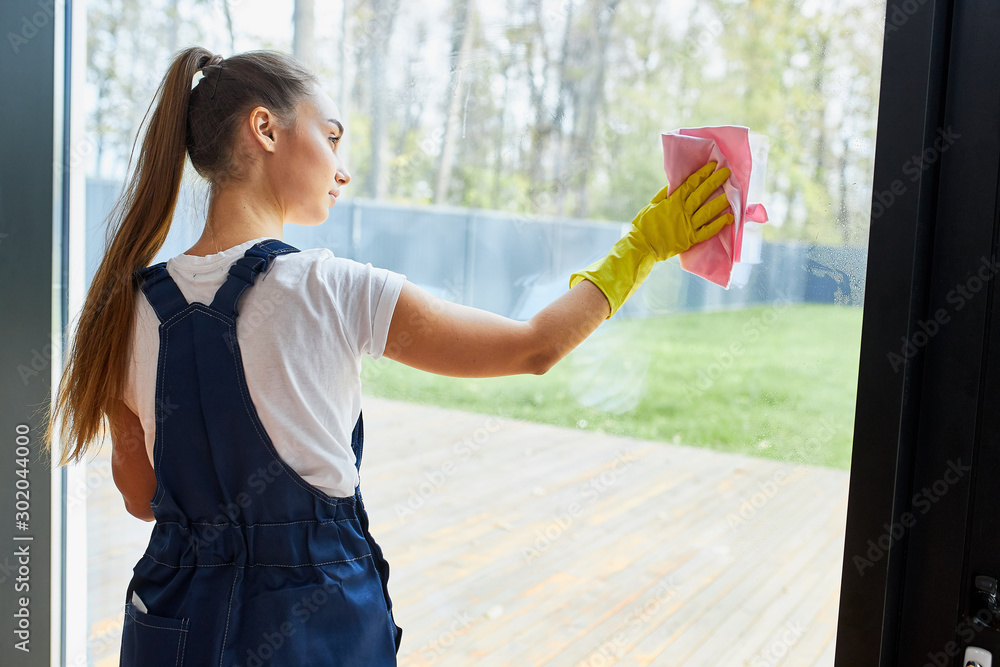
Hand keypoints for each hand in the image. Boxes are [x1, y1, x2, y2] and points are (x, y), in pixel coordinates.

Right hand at [567, 160, 734, 319]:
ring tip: (732, 193)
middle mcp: (682, 211)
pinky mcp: (690, 239)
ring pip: (707, 211)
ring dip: (721, 201)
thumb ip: (664, 194)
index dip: (703, 174)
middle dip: (715, 182)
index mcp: (672, 202)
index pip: (691, 184)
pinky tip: (729, 218)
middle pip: (702, 194)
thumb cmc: (644, 225)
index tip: (713, 165)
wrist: (642, 246)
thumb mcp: (652, 205)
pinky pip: (707, 231)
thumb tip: (675, 184)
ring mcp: (687, 225)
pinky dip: (718, 224)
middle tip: (727, 173)